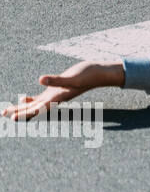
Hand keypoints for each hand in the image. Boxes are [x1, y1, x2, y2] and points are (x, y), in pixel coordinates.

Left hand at [1, 60, 123, 120]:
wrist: (99, 73)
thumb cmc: (88, 75)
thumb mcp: (72, 77)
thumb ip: (57, 80)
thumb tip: (41, 80)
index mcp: (57, 98)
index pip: (37, 109)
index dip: (24, 114)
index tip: (12, 118)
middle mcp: (55, 99)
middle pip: (32, 109)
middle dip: (17, 112)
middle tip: (2, 113)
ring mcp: (55, 95)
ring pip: (34, 105)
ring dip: (20, 109)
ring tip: (7, 111)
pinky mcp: (56, 90)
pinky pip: (40, 98)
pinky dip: (30, 101)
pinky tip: (23, 99)